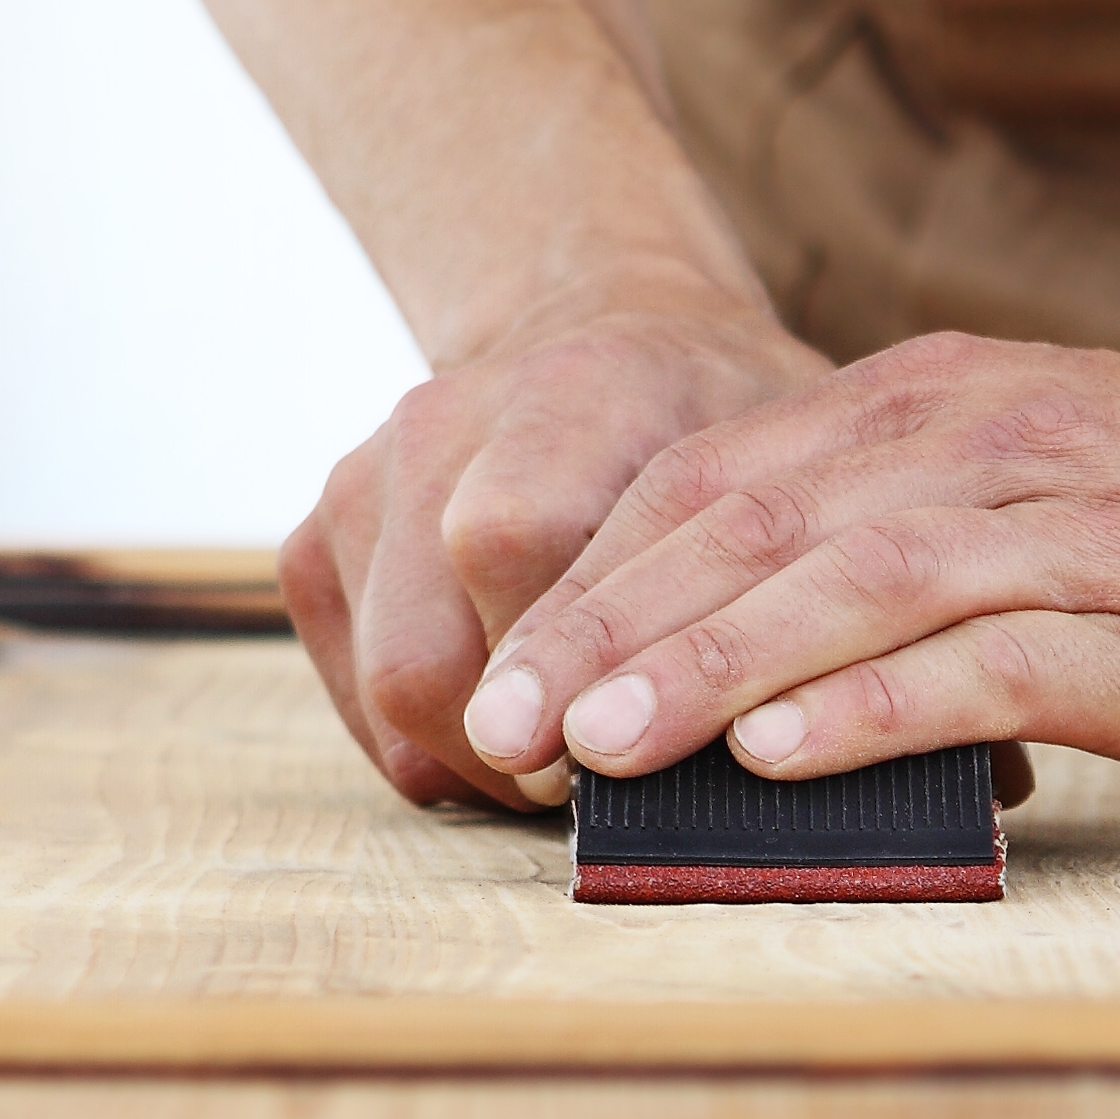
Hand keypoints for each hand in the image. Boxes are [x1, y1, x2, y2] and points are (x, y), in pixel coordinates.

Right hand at [285, 308, 832, 809]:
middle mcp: (445, 422)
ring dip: (475, 761)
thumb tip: (794, 726)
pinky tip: (515, 724)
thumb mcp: (793, 459)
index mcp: (574, 391)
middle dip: (513, 756)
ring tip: (565, 761)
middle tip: (599, 785)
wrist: (607, 334)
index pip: (508, 543)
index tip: (621, 745)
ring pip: (387, 687)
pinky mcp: (326, 532)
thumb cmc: (721, 421)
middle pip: (425, 655)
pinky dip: (428, 739)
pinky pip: (354, 687)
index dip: (559, 675)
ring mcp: (369, 476)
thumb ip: (789, 567)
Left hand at [454, 333, 1119, 786]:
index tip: (492, 680)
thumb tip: (721, 651)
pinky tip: (780, 753)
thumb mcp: (1010, 480)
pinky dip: (872, 707)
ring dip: (710, 668)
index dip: (592, 582)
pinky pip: (985, 662)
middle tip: (498, 732)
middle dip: (609, 634)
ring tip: (600, 748)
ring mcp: (1062, 533)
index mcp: (924, 409)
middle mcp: (974, 448)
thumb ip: (877, 536)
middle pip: (752, 534)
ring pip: (849, 591)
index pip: (717, 487)